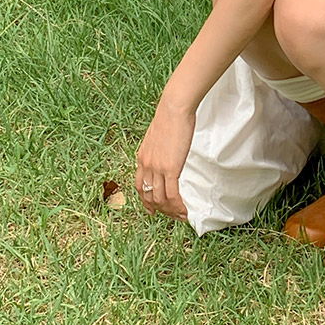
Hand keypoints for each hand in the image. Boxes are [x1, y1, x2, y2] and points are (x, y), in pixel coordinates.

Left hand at [135, 78, 195, 214]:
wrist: (173, 109)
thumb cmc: (170, 117)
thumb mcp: (158, 136)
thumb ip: (159, 149)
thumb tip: (166, 154)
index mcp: (142, 158)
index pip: (139, 186)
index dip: (145, 201)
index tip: (152, 209)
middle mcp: (146, 165)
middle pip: (149, 196)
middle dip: (160, 210)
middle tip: (172, 215)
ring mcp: (157, 168)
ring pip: (160, 199)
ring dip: (170, 211)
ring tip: (181, 215)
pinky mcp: (170, 169)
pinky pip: (172, 195)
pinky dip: (178, 206)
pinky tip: (184, 211)